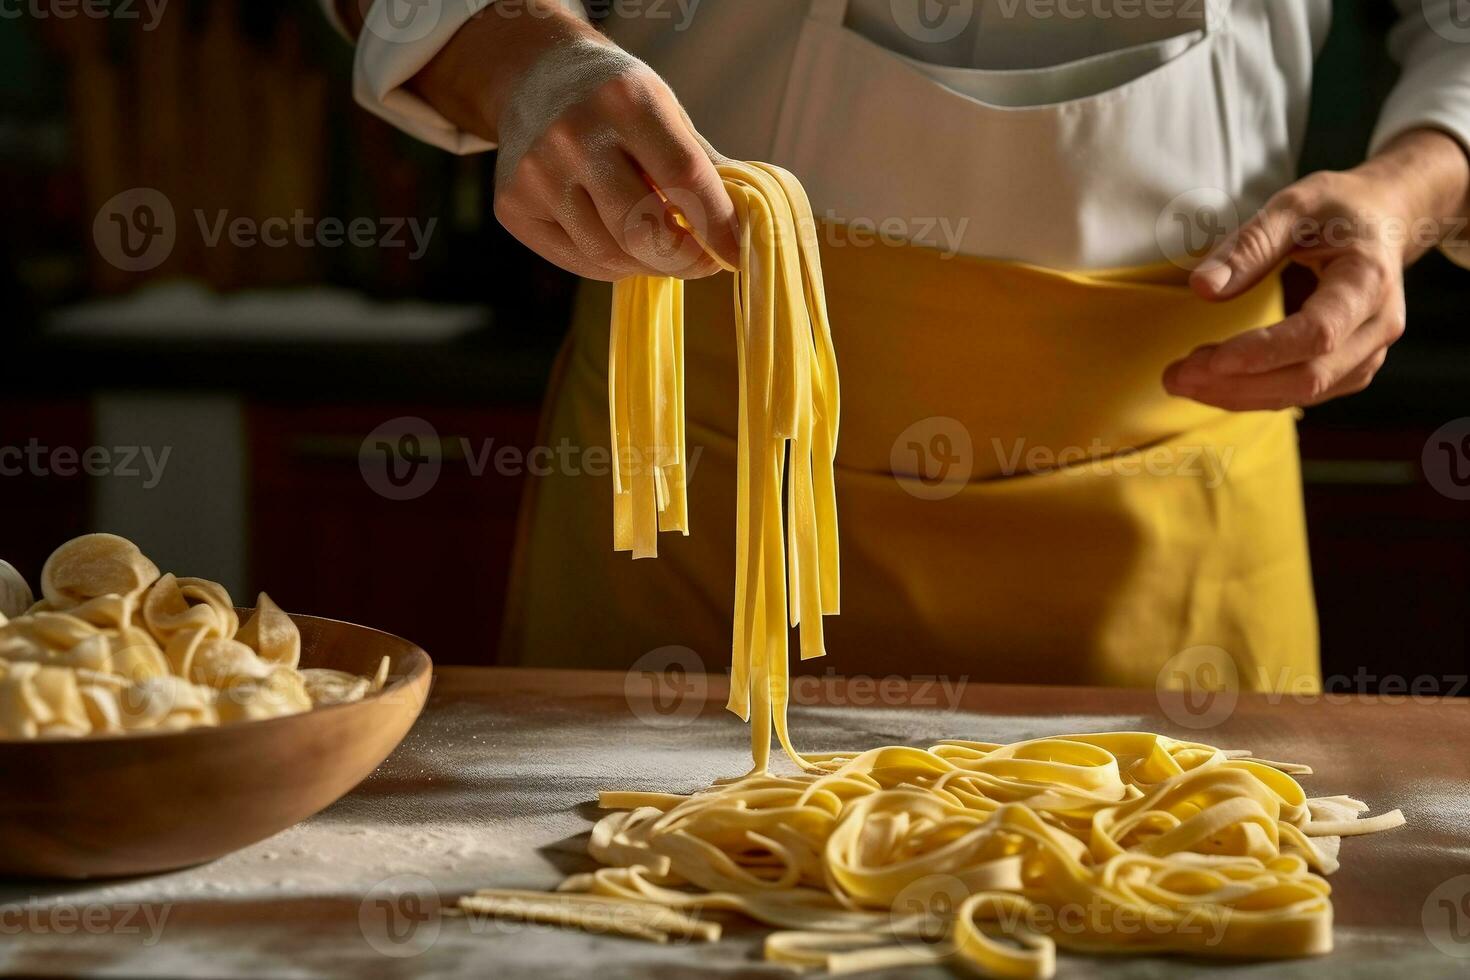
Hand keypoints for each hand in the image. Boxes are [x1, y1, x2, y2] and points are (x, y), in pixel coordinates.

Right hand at [409, 2, 737, 281]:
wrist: (536, 78)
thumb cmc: (615, 101)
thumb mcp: (665, 112)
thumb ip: (704, 167)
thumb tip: (744, 228)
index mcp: (625, 100)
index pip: (684, 176)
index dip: (717, 225)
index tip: (735, 254)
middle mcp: (574, 134)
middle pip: (642, 228)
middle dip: (684, 259)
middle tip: (702, 263)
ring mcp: (537, 173)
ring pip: (611, 255)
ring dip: (648, 264)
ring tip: (661, 247)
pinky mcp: (513, 206)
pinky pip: (581, 261)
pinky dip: (613, 264)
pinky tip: (621, 241)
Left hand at [1165, 129, 1469, 410]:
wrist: (1384, 221)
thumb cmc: (1338, 209)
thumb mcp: (1293, 207)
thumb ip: (1249, 245)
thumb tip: (1202, 288)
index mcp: (1368, 280)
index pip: (1318, 332)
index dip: (1263, 352)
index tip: (1208, 361)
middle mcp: (1378, 325)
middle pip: (1308, 375)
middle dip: (1237, 382)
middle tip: (1175, 376)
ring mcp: (1368, 352)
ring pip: (1303, 393)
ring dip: (1238, 395)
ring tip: (1182, 380)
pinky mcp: (1351, 368)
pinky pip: (1301, 392)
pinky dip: (1253, 394)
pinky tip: (1211, 383)